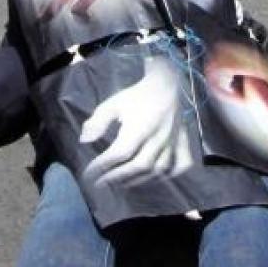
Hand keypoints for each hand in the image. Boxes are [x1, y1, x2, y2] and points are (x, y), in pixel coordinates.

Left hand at [80, 54, 192, 187]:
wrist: (165, 83)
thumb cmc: (136, 95)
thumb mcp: (113, 103)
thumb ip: (98, 121)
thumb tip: (84, 140)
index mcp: (140, 126)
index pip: (120, 152)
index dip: (102, 165)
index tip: (89, 173)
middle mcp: (158, 137)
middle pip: (139, 165)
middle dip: (117, 177)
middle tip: (101, 183)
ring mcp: (173, 141)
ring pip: (158, 169)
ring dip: (138, 180)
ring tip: (120, 184)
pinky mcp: (183, 141)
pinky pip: (182, 164)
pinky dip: (171, 174)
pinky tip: (156, 177)